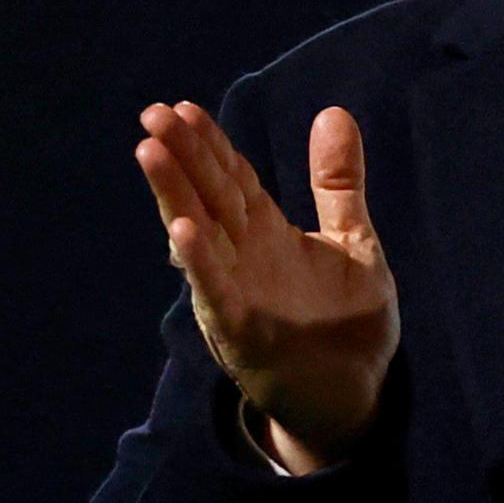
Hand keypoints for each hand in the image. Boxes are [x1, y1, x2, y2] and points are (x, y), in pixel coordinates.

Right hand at [134, 101, 396, 469]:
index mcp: (266, 231)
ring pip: (198, 233)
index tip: (184, 107)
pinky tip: (181, 232)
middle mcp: (243, 254)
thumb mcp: (353, 241)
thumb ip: (337, 183)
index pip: (230, 176)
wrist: (353, 395)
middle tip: (154, 113)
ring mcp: (237, 290)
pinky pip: (215, 291)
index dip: (209, 142)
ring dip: (173, 194)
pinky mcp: (241, 330)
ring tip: (150, 152)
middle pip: (208, 194)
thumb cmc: (348, 321)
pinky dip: (198, 262)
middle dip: (181, 154)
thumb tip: (333, 112)